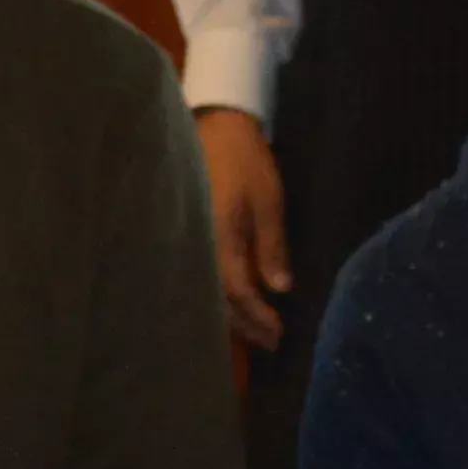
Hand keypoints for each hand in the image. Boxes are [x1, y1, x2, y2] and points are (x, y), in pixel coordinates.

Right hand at [194, 106, 289, 351]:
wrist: (215, 125)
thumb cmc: (245, 161)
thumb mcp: (268, 200)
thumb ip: (272, 246)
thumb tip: (280, 289)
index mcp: (219, 240)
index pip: (237, 292)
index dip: (258, 317)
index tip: (279, 333)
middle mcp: (198, 247)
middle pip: (217, 300)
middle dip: (245, 325)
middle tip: (271, 342)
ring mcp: (190, 241)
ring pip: (205, 291)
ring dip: (231, 315)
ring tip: (254, 330)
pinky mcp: (187, 233)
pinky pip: (201, 274)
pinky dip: (218, 294)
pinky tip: (232, 301)